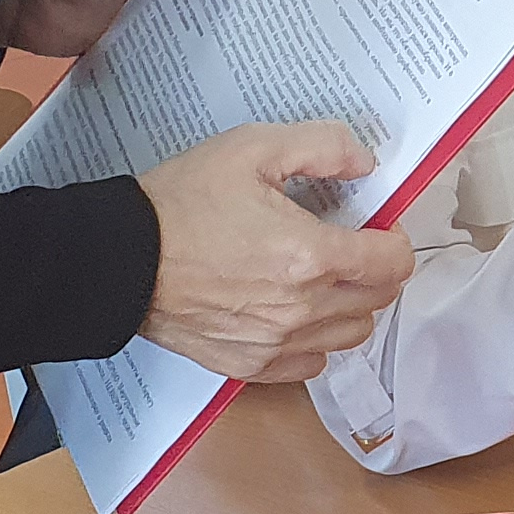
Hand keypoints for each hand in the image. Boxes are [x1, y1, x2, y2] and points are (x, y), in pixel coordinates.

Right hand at [134, 119, 417, 383]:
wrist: (119, 259)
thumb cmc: (181, 202)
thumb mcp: (252, 148)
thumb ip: (322, 147)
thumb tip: (366, 164)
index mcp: (310, 255)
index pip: (394, 262)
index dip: (392, 237)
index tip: (373, 224)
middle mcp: (301, 309)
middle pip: (378, 300)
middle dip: (375, 269)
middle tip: (349, 244)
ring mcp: (276, 344)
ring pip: (351, 335)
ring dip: (351, 305)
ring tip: (321, 277)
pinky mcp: (249, 365)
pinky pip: (310, 363)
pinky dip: (315, 340)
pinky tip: (293, 310)